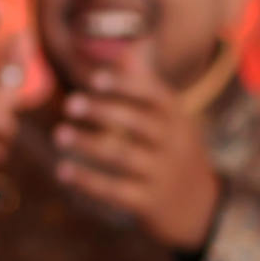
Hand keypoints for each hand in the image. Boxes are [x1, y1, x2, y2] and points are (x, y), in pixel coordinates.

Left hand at [51, 43, 221, 249]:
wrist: (200, 209)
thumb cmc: (174, 154)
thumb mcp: (171, 122)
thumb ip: (146, 88)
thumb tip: (126, 50)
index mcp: (178, 120)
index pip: (156, 96)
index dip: (127, 85)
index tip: (95, 78)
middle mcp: (174, 145)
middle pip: (140, 123)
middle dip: (104, 112)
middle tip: (69, 104)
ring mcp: (163, 175)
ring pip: (123, 156)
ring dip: (89, 144)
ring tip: (59, 134)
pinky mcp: (150, 203)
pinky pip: (115, 190)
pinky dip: (87, 180)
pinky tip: (62, 170)